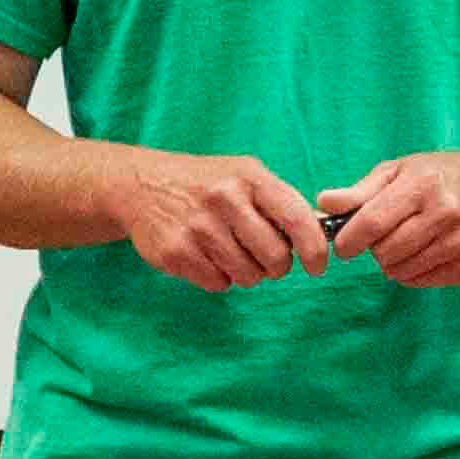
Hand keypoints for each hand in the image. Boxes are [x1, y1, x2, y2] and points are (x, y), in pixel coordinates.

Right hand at [97, 143, 326, 289]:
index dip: (314, 249)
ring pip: (247, 276)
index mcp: (250, 178)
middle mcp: (224, 200)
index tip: (317, 266)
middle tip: (266, 259)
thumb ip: (280, 202)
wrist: (141, 185)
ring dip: (247, 273)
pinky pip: (218, 284)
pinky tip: (207, 256)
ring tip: (232, 252)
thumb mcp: (244, 174)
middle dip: (276, 266)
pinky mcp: (176, 253)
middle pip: (275, 258)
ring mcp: (198, 228)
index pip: (296, 219)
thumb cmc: (206, 183)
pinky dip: (219, 277)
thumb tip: (319, 238)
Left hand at [315, 150, 459, 290]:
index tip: (342, 245)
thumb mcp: (398, 170)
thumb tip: (323, 203)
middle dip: (373, 248)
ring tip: (402, 242)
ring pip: (401, 271)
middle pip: (386, 251)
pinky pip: (421, 281)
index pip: (373, 223)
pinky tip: (419, 253)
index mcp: (422, 186)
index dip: (349, 239)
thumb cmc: (438, 175)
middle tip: (381, 235)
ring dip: (391, 261)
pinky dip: (411, 272)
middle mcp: (444, 215)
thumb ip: (360, 191)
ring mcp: (459, 243)